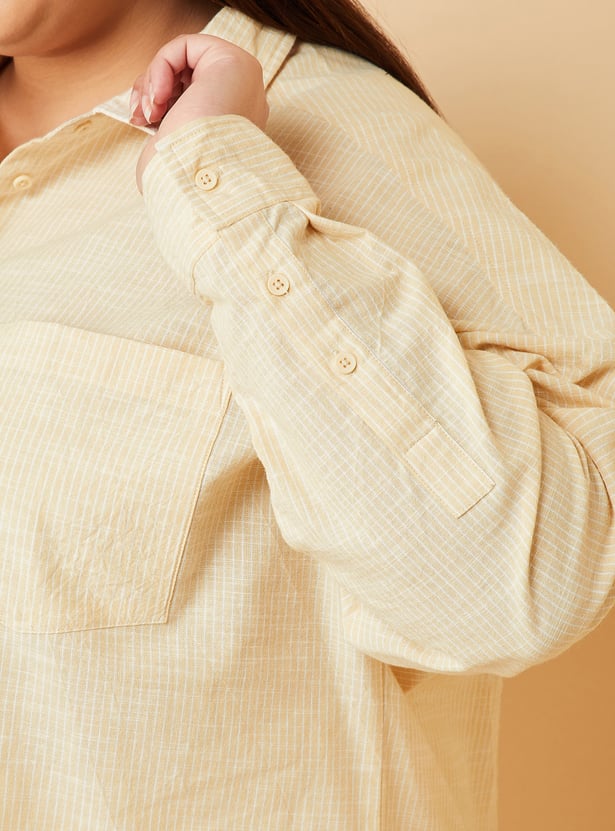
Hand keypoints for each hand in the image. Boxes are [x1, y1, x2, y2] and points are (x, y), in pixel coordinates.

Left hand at [131, 34, 268, 191]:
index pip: (190, 97)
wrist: (198, 182)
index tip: (139, 122)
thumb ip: (172, 123)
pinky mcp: (232, 60)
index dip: (157, 102)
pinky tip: (159, 97)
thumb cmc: (183, 177)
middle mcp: (242, 103)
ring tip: (148, 112)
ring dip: (152, 82)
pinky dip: (160, 67)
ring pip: (183, 61)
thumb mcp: (173, 148)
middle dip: (151, 89)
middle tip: (137, 115)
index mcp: (233, 128)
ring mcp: (241, 81)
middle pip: (185, 76)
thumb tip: (156, 107)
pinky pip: (184, 47)